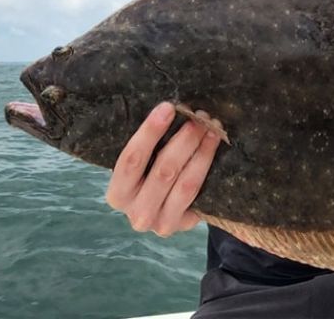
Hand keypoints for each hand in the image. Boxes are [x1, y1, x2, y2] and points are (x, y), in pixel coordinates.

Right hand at [105, 102, 220, 236]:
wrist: (163, 210)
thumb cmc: (148, 177)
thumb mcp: (141, 166)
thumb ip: (148, 146)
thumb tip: (169, 108)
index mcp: (118, 194)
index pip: (131, 159)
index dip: (150, 132)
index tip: (168, 107)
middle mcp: (137, 214)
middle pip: (164, 170)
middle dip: (185, 139)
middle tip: (200, 117)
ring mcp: (161, 224)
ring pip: (187, 183)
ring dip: (203, 151)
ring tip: (213, 128)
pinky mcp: (184, 225)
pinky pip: (200, 193)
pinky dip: (209, 166)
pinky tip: (216, 147)